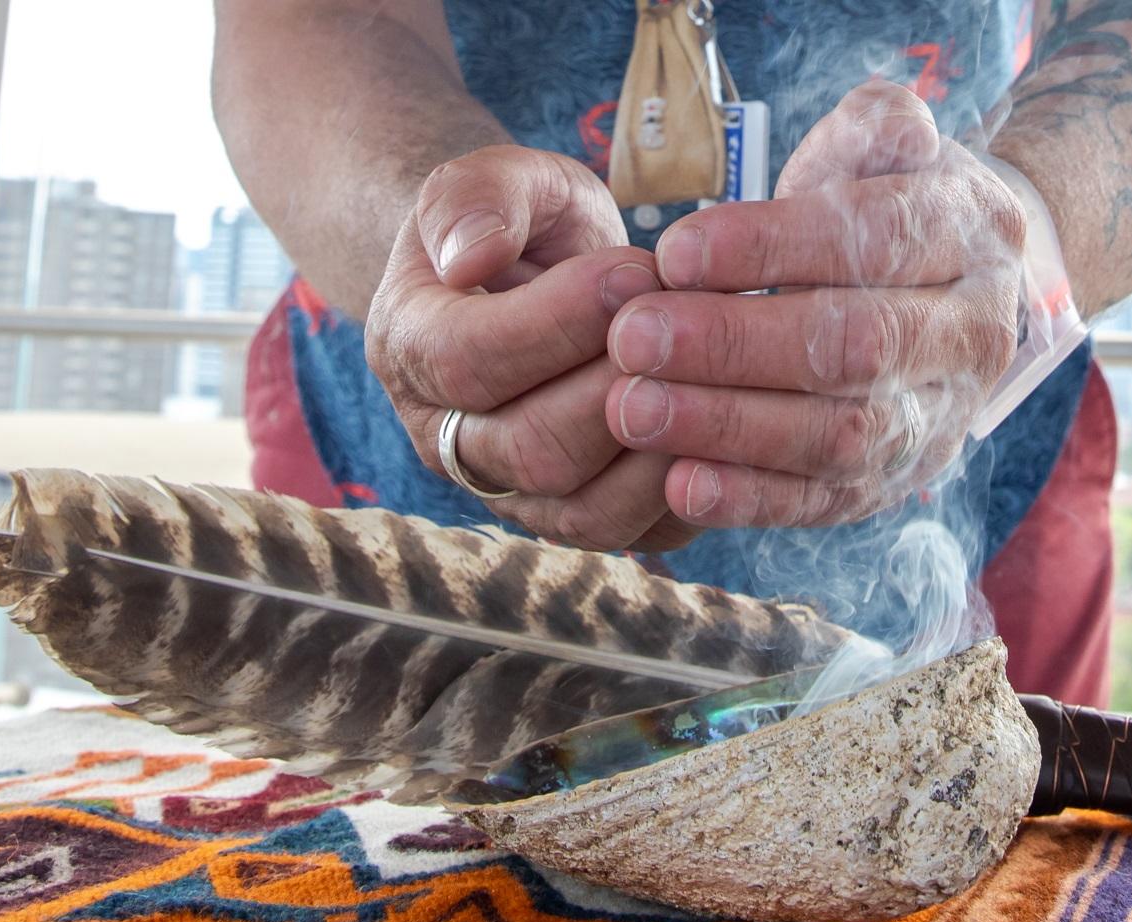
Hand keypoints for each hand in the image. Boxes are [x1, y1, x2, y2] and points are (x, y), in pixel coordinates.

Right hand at [367, 145, 699, 550]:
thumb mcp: (497, 178)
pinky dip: (685, 492)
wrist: (534, 277)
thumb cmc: (519, 221)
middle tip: (686, 328)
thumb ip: (477, 197)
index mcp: (408, 349)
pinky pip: (631, 534)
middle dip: (617, 387)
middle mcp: (446, 440)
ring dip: (657, 447)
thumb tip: (472, 259)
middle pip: (529, 450)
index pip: (467, 362)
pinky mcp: (576, 519)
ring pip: (582, 510)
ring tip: (708, 375)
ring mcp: (510, 492)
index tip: (634, 268)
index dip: (555, 322)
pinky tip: (723, 426)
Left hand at [603, 81, 1024, 527]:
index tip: (676, 253)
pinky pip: (825, 502)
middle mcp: (971, 336)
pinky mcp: (892, 484)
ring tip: (633, 409)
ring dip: (730, 427)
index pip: (876, 241)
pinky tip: (678, 486)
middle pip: (857, 349)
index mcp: (973, 238)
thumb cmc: (882, 203)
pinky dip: (751, 499)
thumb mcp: (887, 147)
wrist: (945, 290)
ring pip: (841, 437)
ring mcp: (939, 421)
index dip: (774, 248)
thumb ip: (880, 127)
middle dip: (736, 346)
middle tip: (633, 338)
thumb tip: (890, 130)